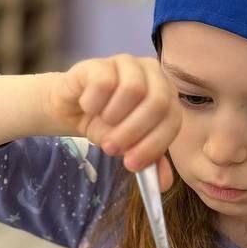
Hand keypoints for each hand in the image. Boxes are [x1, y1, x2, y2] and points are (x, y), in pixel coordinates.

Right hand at [48, 55, 180, 182]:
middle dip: (133, 133)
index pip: (172, 121)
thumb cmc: (108, 126)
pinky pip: (103, 83)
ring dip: (112, 119)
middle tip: (111, 149)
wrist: (74, 109)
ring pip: (132, 89)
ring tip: (100, 128)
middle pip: (157, 103)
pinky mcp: (101, 63)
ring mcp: (127, 63)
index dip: (152, 145)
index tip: (130, 164)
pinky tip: (88, 107)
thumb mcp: (131, 147)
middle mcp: (153, 74)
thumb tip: (163, 184)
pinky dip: (93, 103)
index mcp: (167, 95)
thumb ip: (150, 161)